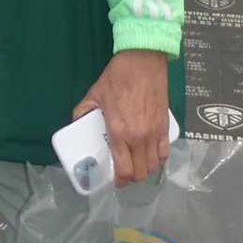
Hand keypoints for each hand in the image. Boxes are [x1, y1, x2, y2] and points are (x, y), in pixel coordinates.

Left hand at [73, 50, 170, 187]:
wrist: (143, 61)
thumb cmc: (118, 77)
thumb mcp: (95, 94)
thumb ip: (83, 111)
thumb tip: (76, 122)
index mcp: (119, 132)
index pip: (124, 170)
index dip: (120, 181)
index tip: (116, 181)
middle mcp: (139, 137)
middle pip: (140, 172)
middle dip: (131, 176)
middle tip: (124, 171)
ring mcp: (154, 133)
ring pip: (153, 165)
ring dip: (145, 168)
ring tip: (137, 163)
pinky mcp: (165, 126)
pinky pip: (165, 152)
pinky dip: (158, 158)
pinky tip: (151, 154)